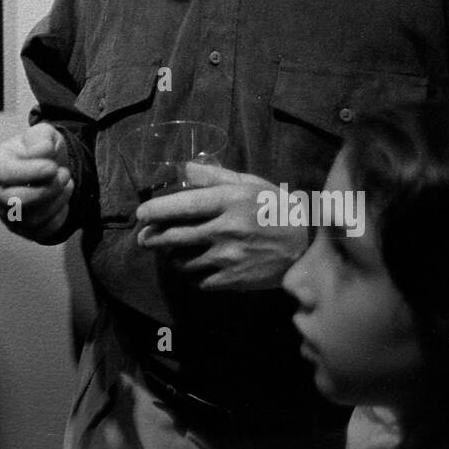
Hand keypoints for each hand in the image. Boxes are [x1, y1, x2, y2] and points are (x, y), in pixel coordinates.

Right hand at [0, 123, 73, 241]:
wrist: (49, 168)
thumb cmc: (40, 151)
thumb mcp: (43, 134)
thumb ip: (41, 137)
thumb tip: (43, 151)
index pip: (6, 173)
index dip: (31, 172)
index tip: (52, 167)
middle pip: (15, 200)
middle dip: (46, 189)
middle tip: (64, 174)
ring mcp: (6, 212)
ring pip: (30, 218)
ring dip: (56, 201)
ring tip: (66, 182)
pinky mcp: (21, 229)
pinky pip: (40, 232)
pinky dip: (57, 217)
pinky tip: (62, 199)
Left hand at [134, 164, 306, 290]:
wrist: (307, 244)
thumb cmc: (275, 208)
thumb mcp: (249, 184)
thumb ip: (215, 176)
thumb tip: (185, 168)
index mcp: (229, 201)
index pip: (182, 205)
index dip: (156, 210)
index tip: (142, 214)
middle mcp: (226, 229)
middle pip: (174, 236)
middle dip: (152, 238)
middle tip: (145, 238)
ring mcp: (229, 257)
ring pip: (183, 261)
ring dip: (173, 257)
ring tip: (173, 252)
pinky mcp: (233, 280)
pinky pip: (199, 280)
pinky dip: (193, 275)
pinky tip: (196, 267)